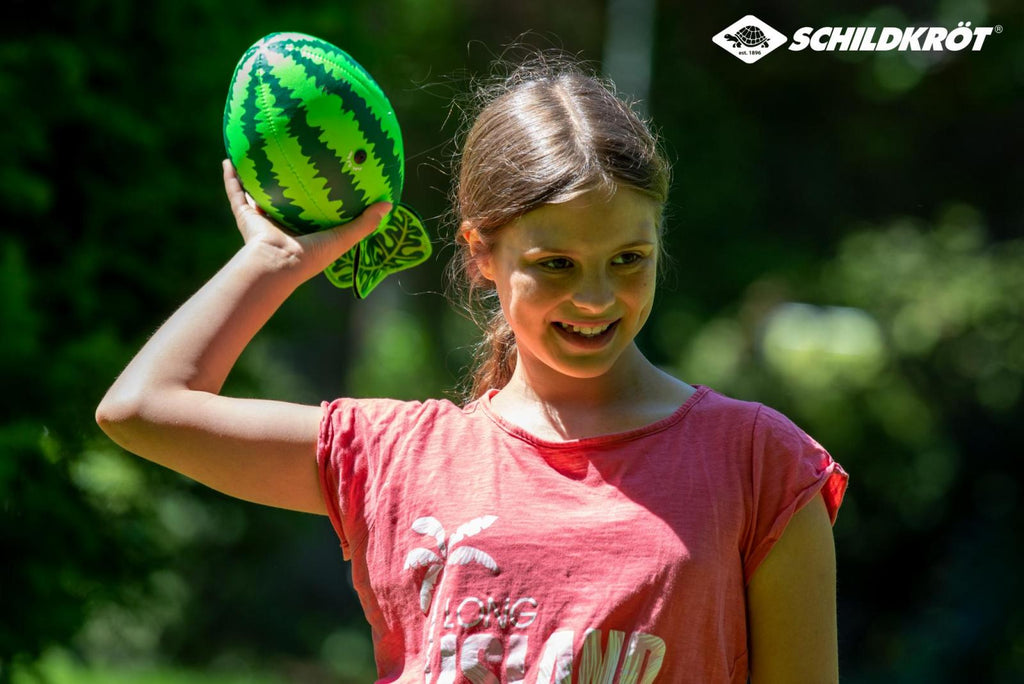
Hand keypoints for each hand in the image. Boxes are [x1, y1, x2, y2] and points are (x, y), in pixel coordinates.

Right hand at [222, 159, 390, 281]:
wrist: (278, 264)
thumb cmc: (312, 255)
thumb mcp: (344, 237)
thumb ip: (366, 222)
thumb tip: (389, 203)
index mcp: (304, 230)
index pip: (311, 209)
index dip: (316, 194)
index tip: (323, 174)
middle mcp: (282, 223)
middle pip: (283, 198)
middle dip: (285, 182)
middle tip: (290, 159)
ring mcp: (261, 219)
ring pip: (255, 193)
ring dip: (253, 176)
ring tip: (253, 154)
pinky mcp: (245, 216)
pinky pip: (235, 193)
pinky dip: (230, 178)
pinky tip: (229, 159)